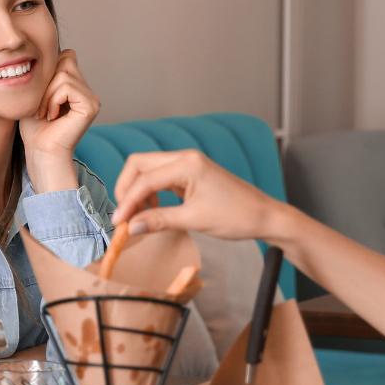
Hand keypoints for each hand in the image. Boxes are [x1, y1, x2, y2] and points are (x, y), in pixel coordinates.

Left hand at [20, 49, 99, 190]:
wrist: (39, 151)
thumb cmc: (34, 127)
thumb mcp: (35, 93)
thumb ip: (45, 72)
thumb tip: (52, 47)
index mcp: (77, 87)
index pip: (65, 56)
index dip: (47, 73)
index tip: (39, 100)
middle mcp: (87, 91)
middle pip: (66, 60)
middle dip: (47, 82)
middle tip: (41, 107)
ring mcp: (92, 98)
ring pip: (64, 74)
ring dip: (47, 94)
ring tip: (45, 113)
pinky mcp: (91, 105)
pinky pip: (66, 86)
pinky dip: (53, 99)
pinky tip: (52, 116)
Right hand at [108, 149, 284, 242]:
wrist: (264, 217)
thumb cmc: (237, 216)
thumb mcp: (194, 220)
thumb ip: (159, 220)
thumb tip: (131, 226)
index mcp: (187, 164)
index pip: (144, 180)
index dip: (127, 202)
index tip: (119, 222)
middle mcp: (185, 158)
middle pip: (139, 165)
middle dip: (127, 189)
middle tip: (125, 215)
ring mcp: (188, 164)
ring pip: (148, 170)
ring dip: (138, 191)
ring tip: (140, 215)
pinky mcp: (191, 174)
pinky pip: (161, 177)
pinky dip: (151, 192)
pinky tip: (154, 209)